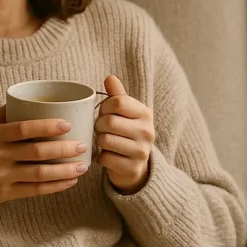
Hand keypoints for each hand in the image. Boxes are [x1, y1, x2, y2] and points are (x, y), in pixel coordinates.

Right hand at [0, 105, 87, 218]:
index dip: (47, 126)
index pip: (23, 128)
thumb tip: (31, 98)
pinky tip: (69, 181)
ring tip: (82, 166)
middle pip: (36, 152)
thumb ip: (3, 115)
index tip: (68, 124)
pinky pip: (34, 191)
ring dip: (64, 170)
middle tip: (83, 145)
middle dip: (63, 149)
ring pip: (39, 174)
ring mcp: (0, 177)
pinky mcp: (4, 194)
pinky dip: (54, 187)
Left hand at [95, 75, 153, 194]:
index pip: (118, 102)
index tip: (104, 113)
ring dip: (99, 141)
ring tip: (104, 141)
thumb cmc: (126, 133)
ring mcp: (142, 151)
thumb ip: (117, 95)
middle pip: (109, 121)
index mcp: (145, 114)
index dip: (104, 107)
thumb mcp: (125, 113)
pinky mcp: (132, 168)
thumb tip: (109, 77)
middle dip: (98, 125)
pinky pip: (105, 158)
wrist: (136, 166)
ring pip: (105, 140)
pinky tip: (107, 155)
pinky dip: (101, 157)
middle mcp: (147, 132)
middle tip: (100, 129)